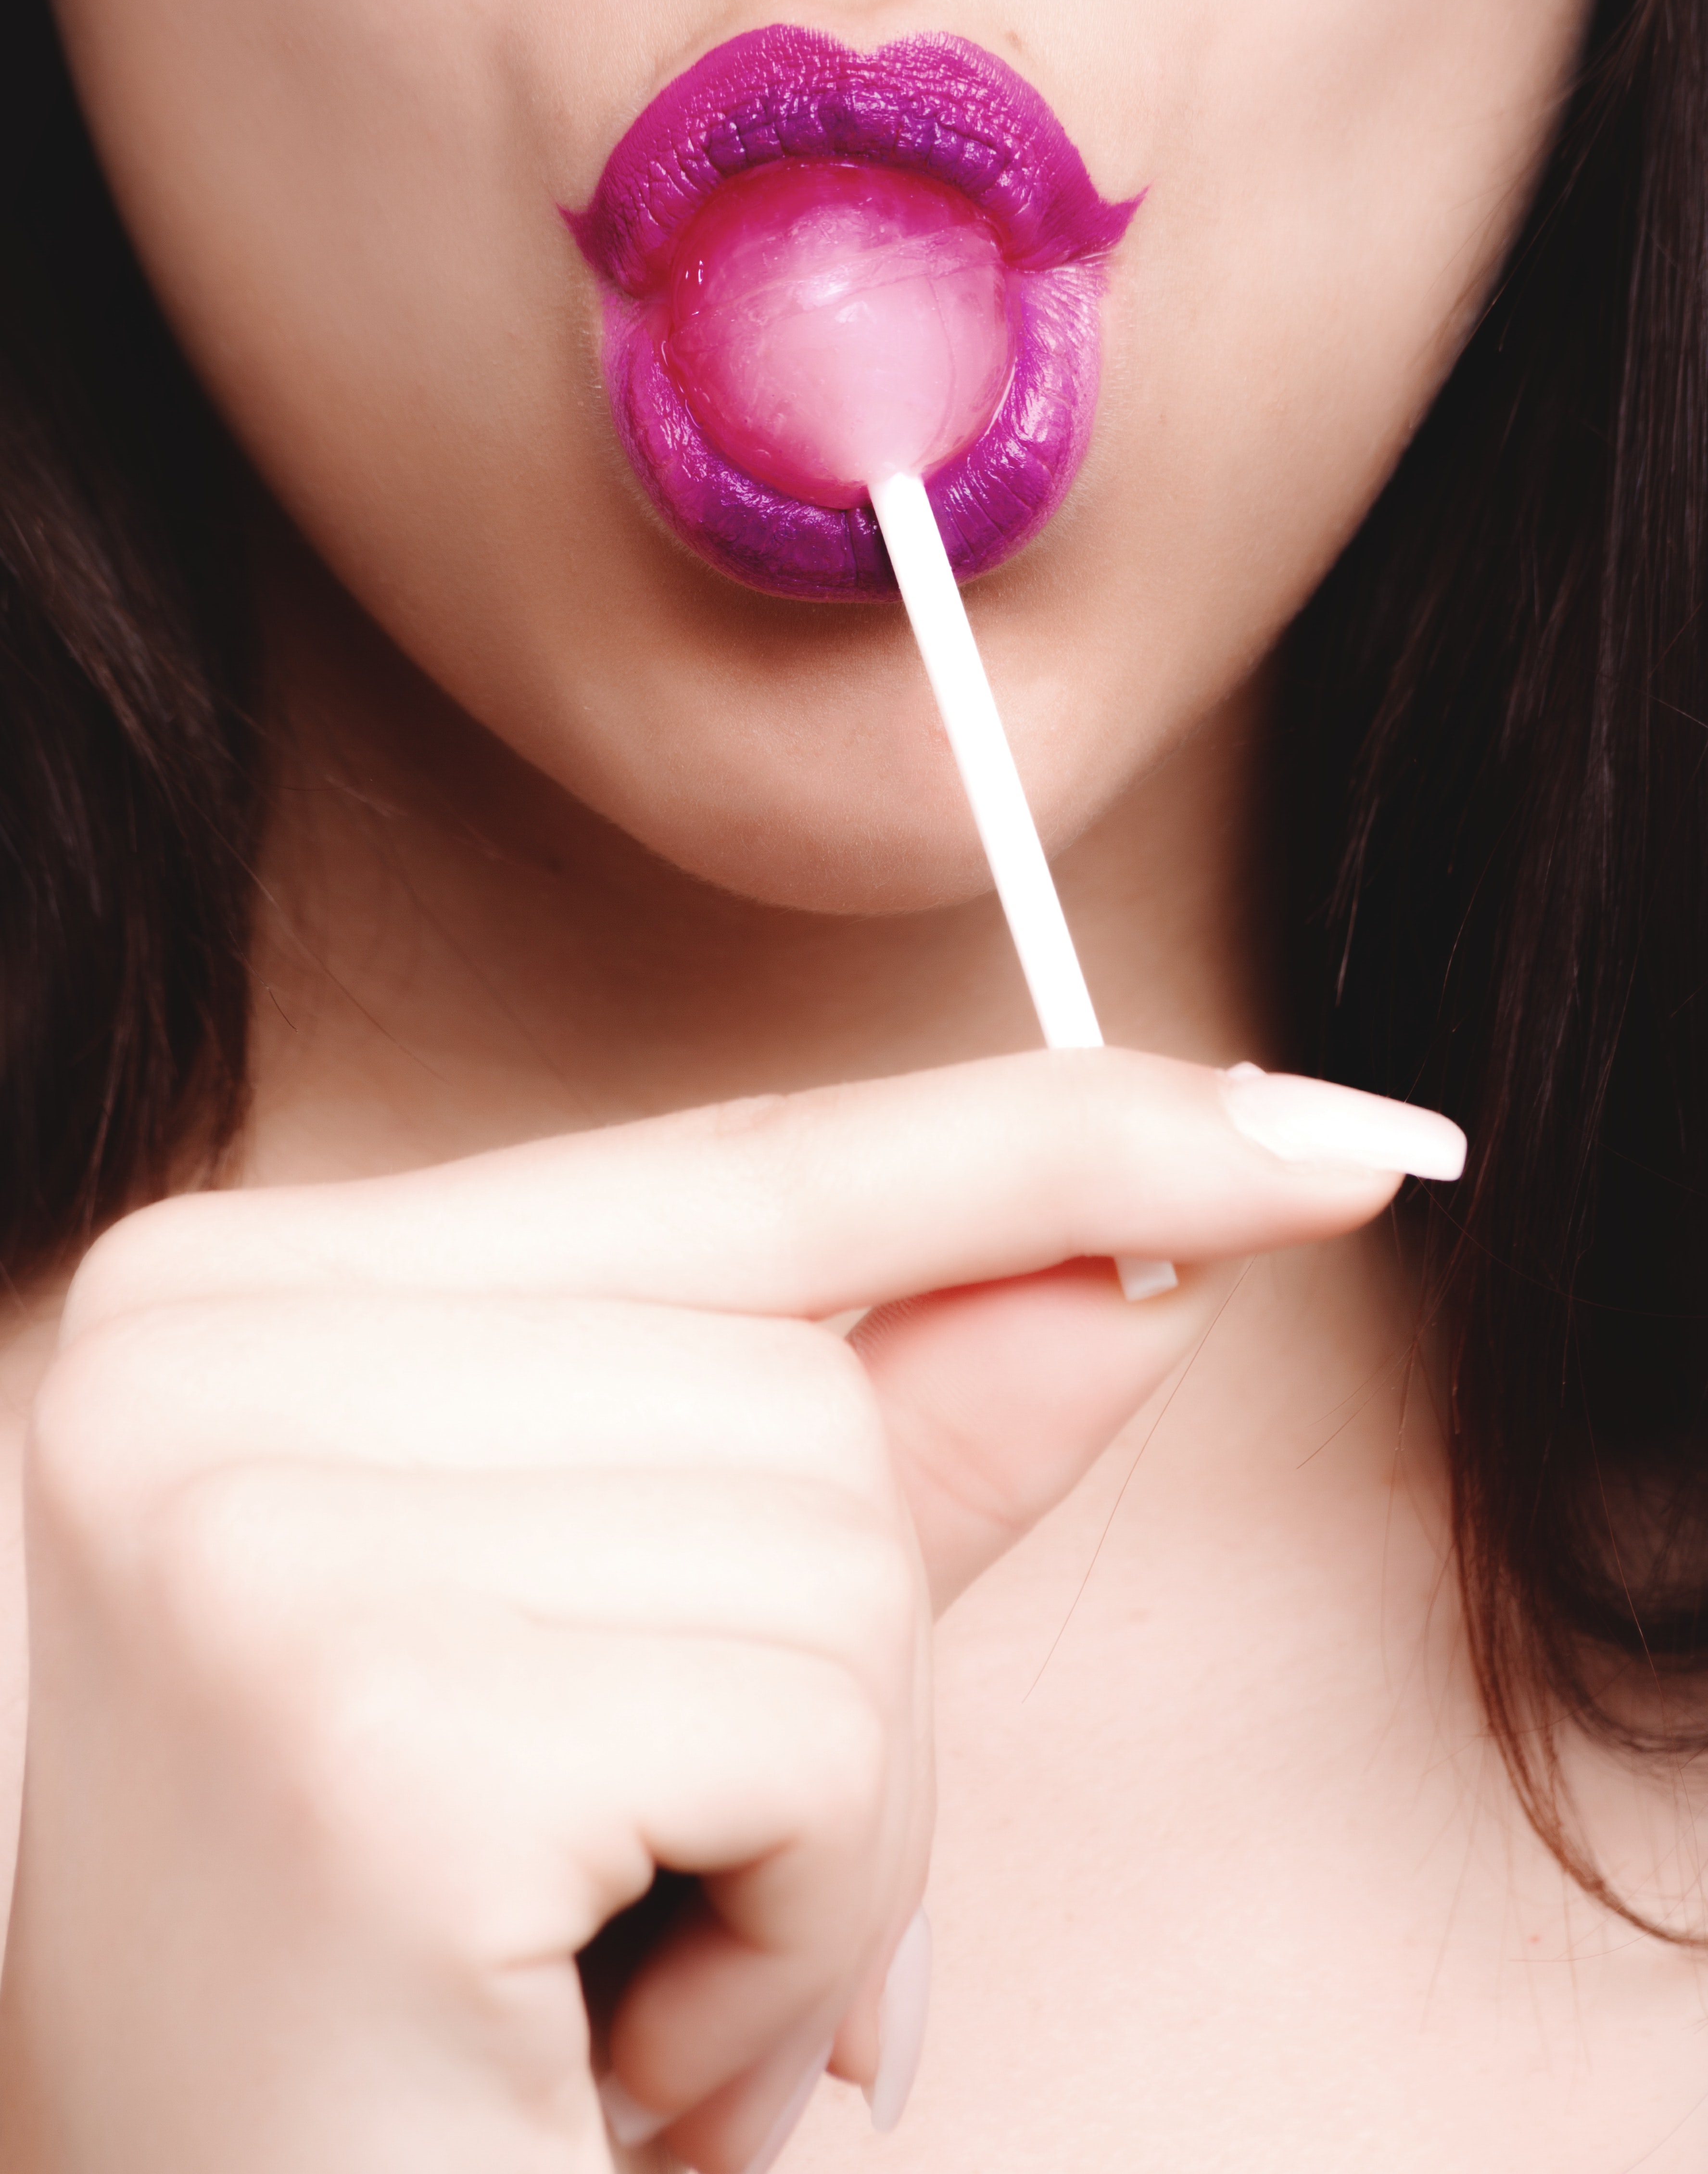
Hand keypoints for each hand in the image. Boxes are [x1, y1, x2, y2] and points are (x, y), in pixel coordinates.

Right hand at [0, 1051, 1455, 2172]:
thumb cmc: (429, 1996)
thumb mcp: (652, 1666)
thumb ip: (876, 1446)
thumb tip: (1124, 1272)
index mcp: (242, 1302)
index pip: (736, 1168)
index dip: (1043, 1147)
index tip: (1315, 1135)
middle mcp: (193, 1358)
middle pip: (811, 1383)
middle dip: (833, 1674)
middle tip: (634, 1897)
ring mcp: (252, 1526)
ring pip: (843, 1542)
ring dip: (819, 1827)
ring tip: (605, 1977)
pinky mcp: (372, 1724)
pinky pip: (819, 1727)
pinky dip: (794, 1931)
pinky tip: (600, 2052)